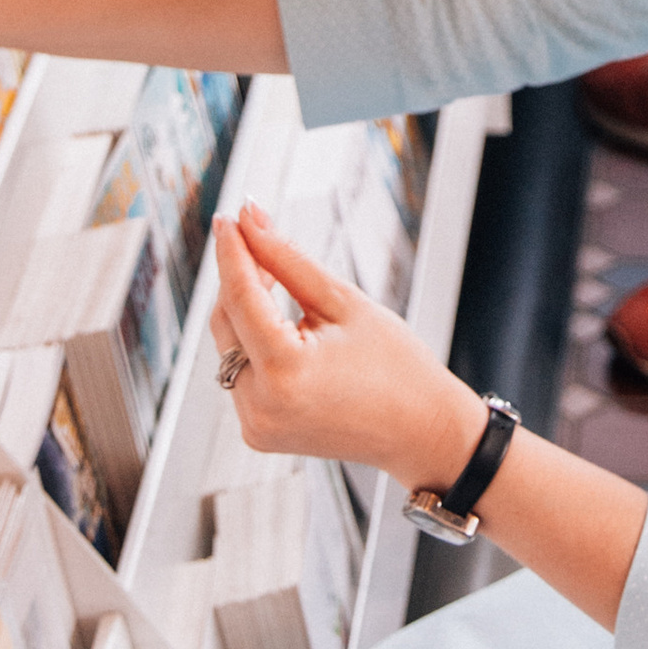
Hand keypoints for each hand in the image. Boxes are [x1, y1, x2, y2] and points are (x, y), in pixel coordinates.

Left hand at [212, 201, 479, 492]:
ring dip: (245, 311)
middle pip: (226, 321)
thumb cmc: (395, 364)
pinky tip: (282, 325)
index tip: (228, 217)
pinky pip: (241, 374)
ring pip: (229, 347)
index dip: (232, 251)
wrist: (421, 432)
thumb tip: (249, 218)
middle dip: (240, 278)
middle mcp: (259, 405)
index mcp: (284, 371)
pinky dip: (254, 344)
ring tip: (278, 283)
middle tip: (262, 241)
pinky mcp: (258, 432)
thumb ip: (288, 259)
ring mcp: (255, 425)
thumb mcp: (343, 301)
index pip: (240, 296)